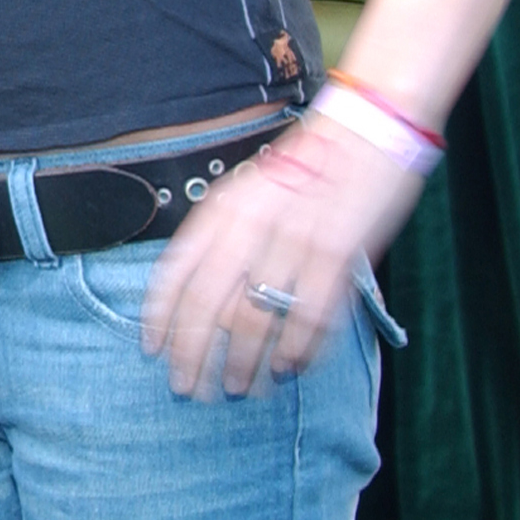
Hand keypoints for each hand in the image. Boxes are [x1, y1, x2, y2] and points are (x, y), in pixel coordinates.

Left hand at [137, 117, 423, 395]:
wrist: (367, 131)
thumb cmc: (307, 163)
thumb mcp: (248, 188)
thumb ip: (222, 232)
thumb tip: (198, 290)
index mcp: (223, 207)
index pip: (176, 272)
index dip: (160, 317)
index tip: (152, 349)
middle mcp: (249, 226)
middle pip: (207, 306)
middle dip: (193, 354)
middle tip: (189, 388)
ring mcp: (293, 242)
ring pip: (254, 321)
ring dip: (244, 363)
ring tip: (239, 387)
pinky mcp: (336, 256)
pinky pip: (309, 319)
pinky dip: (297, 352)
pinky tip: (289, 369)